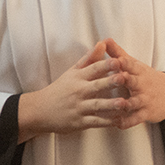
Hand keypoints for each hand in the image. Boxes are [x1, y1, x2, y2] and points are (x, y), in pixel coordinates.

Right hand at [17, 39, 131, 141]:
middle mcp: (79, 91)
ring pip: (97, 105)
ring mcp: (79, 107)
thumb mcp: (73, 71)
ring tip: (124, 103)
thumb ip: (89, 58)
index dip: (106, 64)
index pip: (93, 68)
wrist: (40, 110)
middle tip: (124, 78)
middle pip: (96, 86)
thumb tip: (103, 43)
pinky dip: (106, 122)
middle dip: (110, 82)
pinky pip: (94, 122)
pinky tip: (118, 121)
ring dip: (111, 105)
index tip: (118, 60)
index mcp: (78, 77)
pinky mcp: (79, 122)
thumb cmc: (60, 88)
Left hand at [105, 39, 164, 128]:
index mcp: (138, 71)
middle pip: (134, 81)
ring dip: (126, 104)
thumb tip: (104, 39)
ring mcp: (145, 99)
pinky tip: (117, 124)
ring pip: (135, 101)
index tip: (116, 59)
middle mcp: (142, 84)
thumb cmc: (145, 78)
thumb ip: (118, 53)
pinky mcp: (147, 113)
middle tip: (119, 78)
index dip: (124, 61)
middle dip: (127, 79)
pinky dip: (128, 121)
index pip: (131, 64)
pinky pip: (137, 118)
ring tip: (118, 105)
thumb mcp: (134, 65)